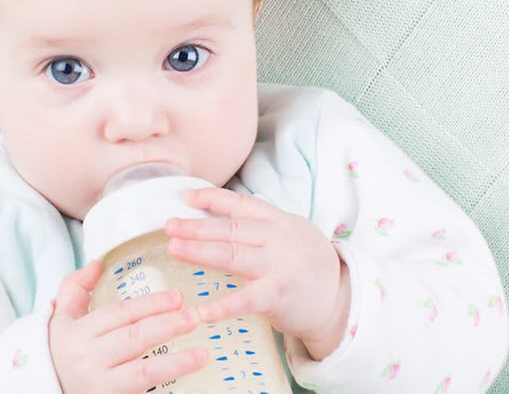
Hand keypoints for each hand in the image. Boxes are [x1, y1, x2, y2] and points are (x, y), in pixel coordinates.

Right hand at [49, 260, 208, 393]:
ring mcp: (101, 384)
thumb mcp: (61, 318)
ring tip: (202, 353)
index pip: (120, 314)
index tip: (177, 297)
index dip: (150, 304)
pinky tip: (186, 375)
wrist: (44, 388)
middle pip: (134, 338)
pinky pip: (143, 389)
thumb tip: (98, 263)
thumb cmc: (59, 351)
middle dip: (167, 326)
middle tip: (194, 316)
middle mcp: (89, 358)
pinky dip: (166, 381)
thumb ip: (76, 287)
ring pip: (143, 371)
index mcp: (79, 332)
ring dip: (176, 362)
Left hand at [165, 187, 351, 360]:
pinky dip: (223, 305)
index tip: (186, 196)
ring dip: (200, 251)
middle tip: (169, 224)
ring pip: (232, 254)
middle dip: (196, 225)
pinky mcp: (279, 295)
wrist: (340, 300)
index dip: (213, 198)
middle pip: (231, 229)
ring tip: (173, 248)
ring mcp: (279, 266)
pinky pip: (246, 299)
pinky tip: (202, 311)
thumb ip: (262, 227)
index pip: (242, 204)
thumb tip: (221, 218)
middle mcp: (279, 238)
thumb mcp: (292, 235)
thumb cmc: (308, 268)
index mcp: (280, 221)